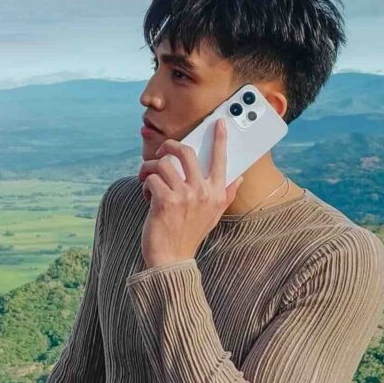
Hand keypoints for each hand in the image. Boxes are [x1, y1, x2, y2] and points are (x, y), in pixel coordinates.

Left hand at [139, 119, 241, 266]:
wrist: (172, 259)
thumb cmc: (189, 235)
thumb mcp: (213, 216)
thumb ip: (225, 195)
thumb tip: (238, 178)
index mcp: (216, 193)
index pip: (220, 160)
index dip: (220, 139)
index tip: (219, 123)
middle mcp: (202, 191)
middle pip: (186, 152)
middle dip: (169, 146)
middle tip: (162, 153)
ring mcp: (184, 196)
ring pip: (163, 164)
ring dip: (150, 169)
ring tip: (148, 180)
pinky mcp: (165, 201)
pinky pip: (151, 179)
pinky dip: (145, 185)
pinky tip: (147, 197)